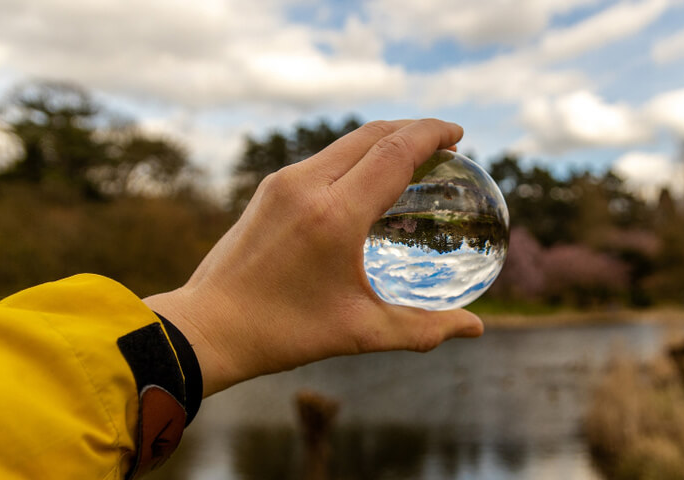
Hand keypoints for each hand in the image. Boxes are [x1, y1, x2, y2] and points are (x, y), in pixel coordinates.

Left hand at [143, 119, 483, 396]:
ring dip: (383, 140)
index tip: (458, 133)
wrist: (207, 326)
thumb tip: (476, 329)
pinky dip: (356, 157)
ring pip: (345, 143)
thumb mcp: (361, 334)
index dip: (431, 134)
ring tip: (412, 157)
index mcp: (334, 215)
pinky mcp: (268, 189)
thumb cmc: (284, 333)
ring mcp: (282, 183)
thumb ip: (423, 329)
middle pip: (371, 134)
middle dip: (413, 129)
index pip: (394, 152)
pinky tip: (367, 180)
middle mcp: (307, 185)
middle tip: (445, 141)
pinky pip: (323, 158)